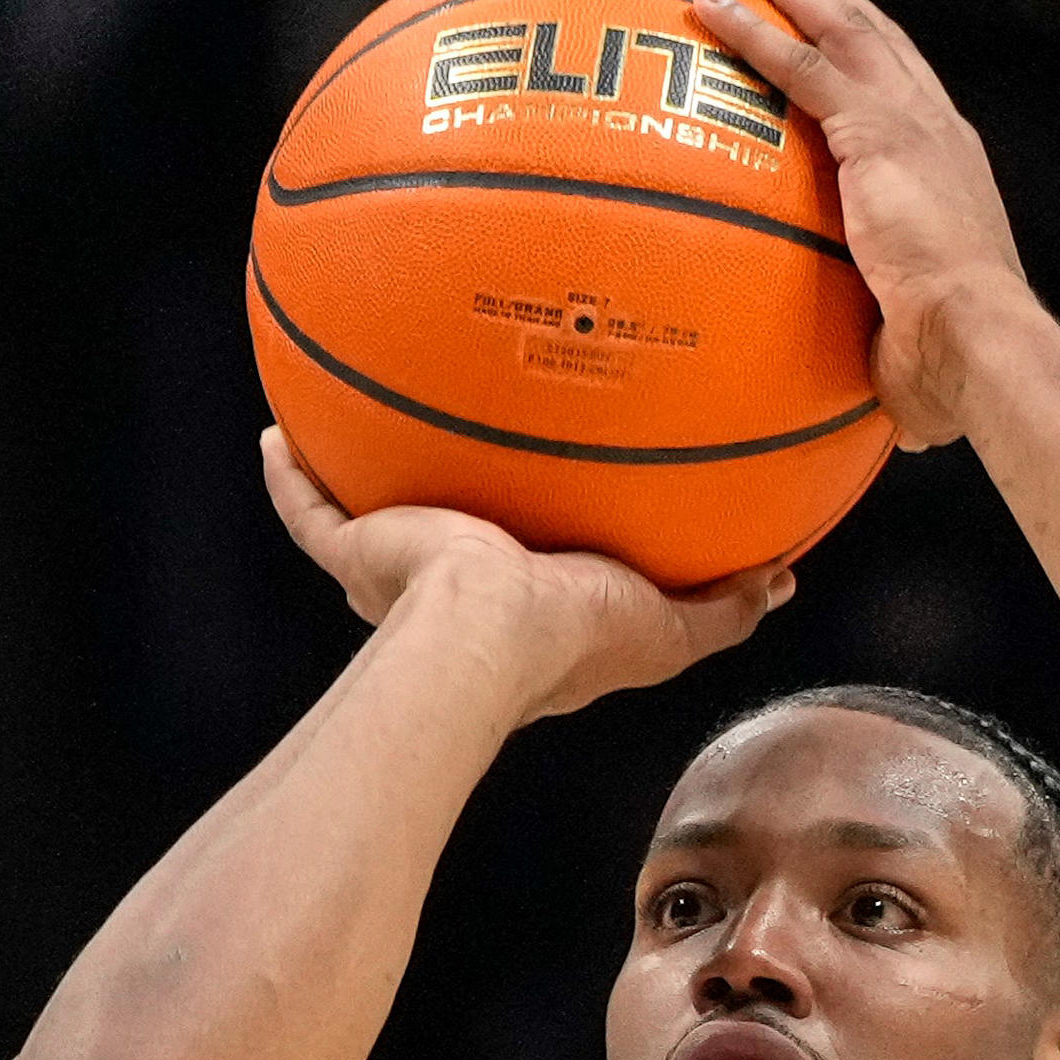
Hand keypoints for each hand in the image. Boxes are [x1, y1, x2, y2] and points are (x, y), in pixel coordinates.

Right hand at [258, 435, 790, 719]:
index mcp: (526, 612)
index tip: (560, 494)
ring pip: (375, 518)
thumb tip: (782, 582)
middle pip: (450, 534)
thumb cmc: (570, 641)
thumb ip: (723, 608)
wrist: (485, 636)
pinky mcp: (359, 554)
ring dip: (365, 474)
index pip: (532, 573)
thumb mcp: (669, 626)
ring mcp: (400, 574)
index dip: (545, 540)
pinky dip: (291, 475)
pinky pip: (310, 509)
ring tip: (358, 418)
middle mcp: (456, 595)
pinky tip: (277, 431)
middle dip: (450, 500)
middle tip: (461, 445)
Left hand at [692, 0, 1034, 446]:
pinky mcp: (872, 129)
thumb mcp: (924, 364)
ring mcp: (907, 120)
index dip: (872, 64)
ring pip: (836, 26)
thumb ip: (901, 370)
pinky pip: (797, 63)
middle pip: (875, 38)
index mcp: (953, 173)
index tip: (835, 45)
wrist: (979, 342)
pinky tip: (706, 2)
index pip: (908, 99)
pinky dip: (752, 27)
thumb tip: (895, 425)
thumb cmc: (960, 372)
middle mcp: (936, 129)